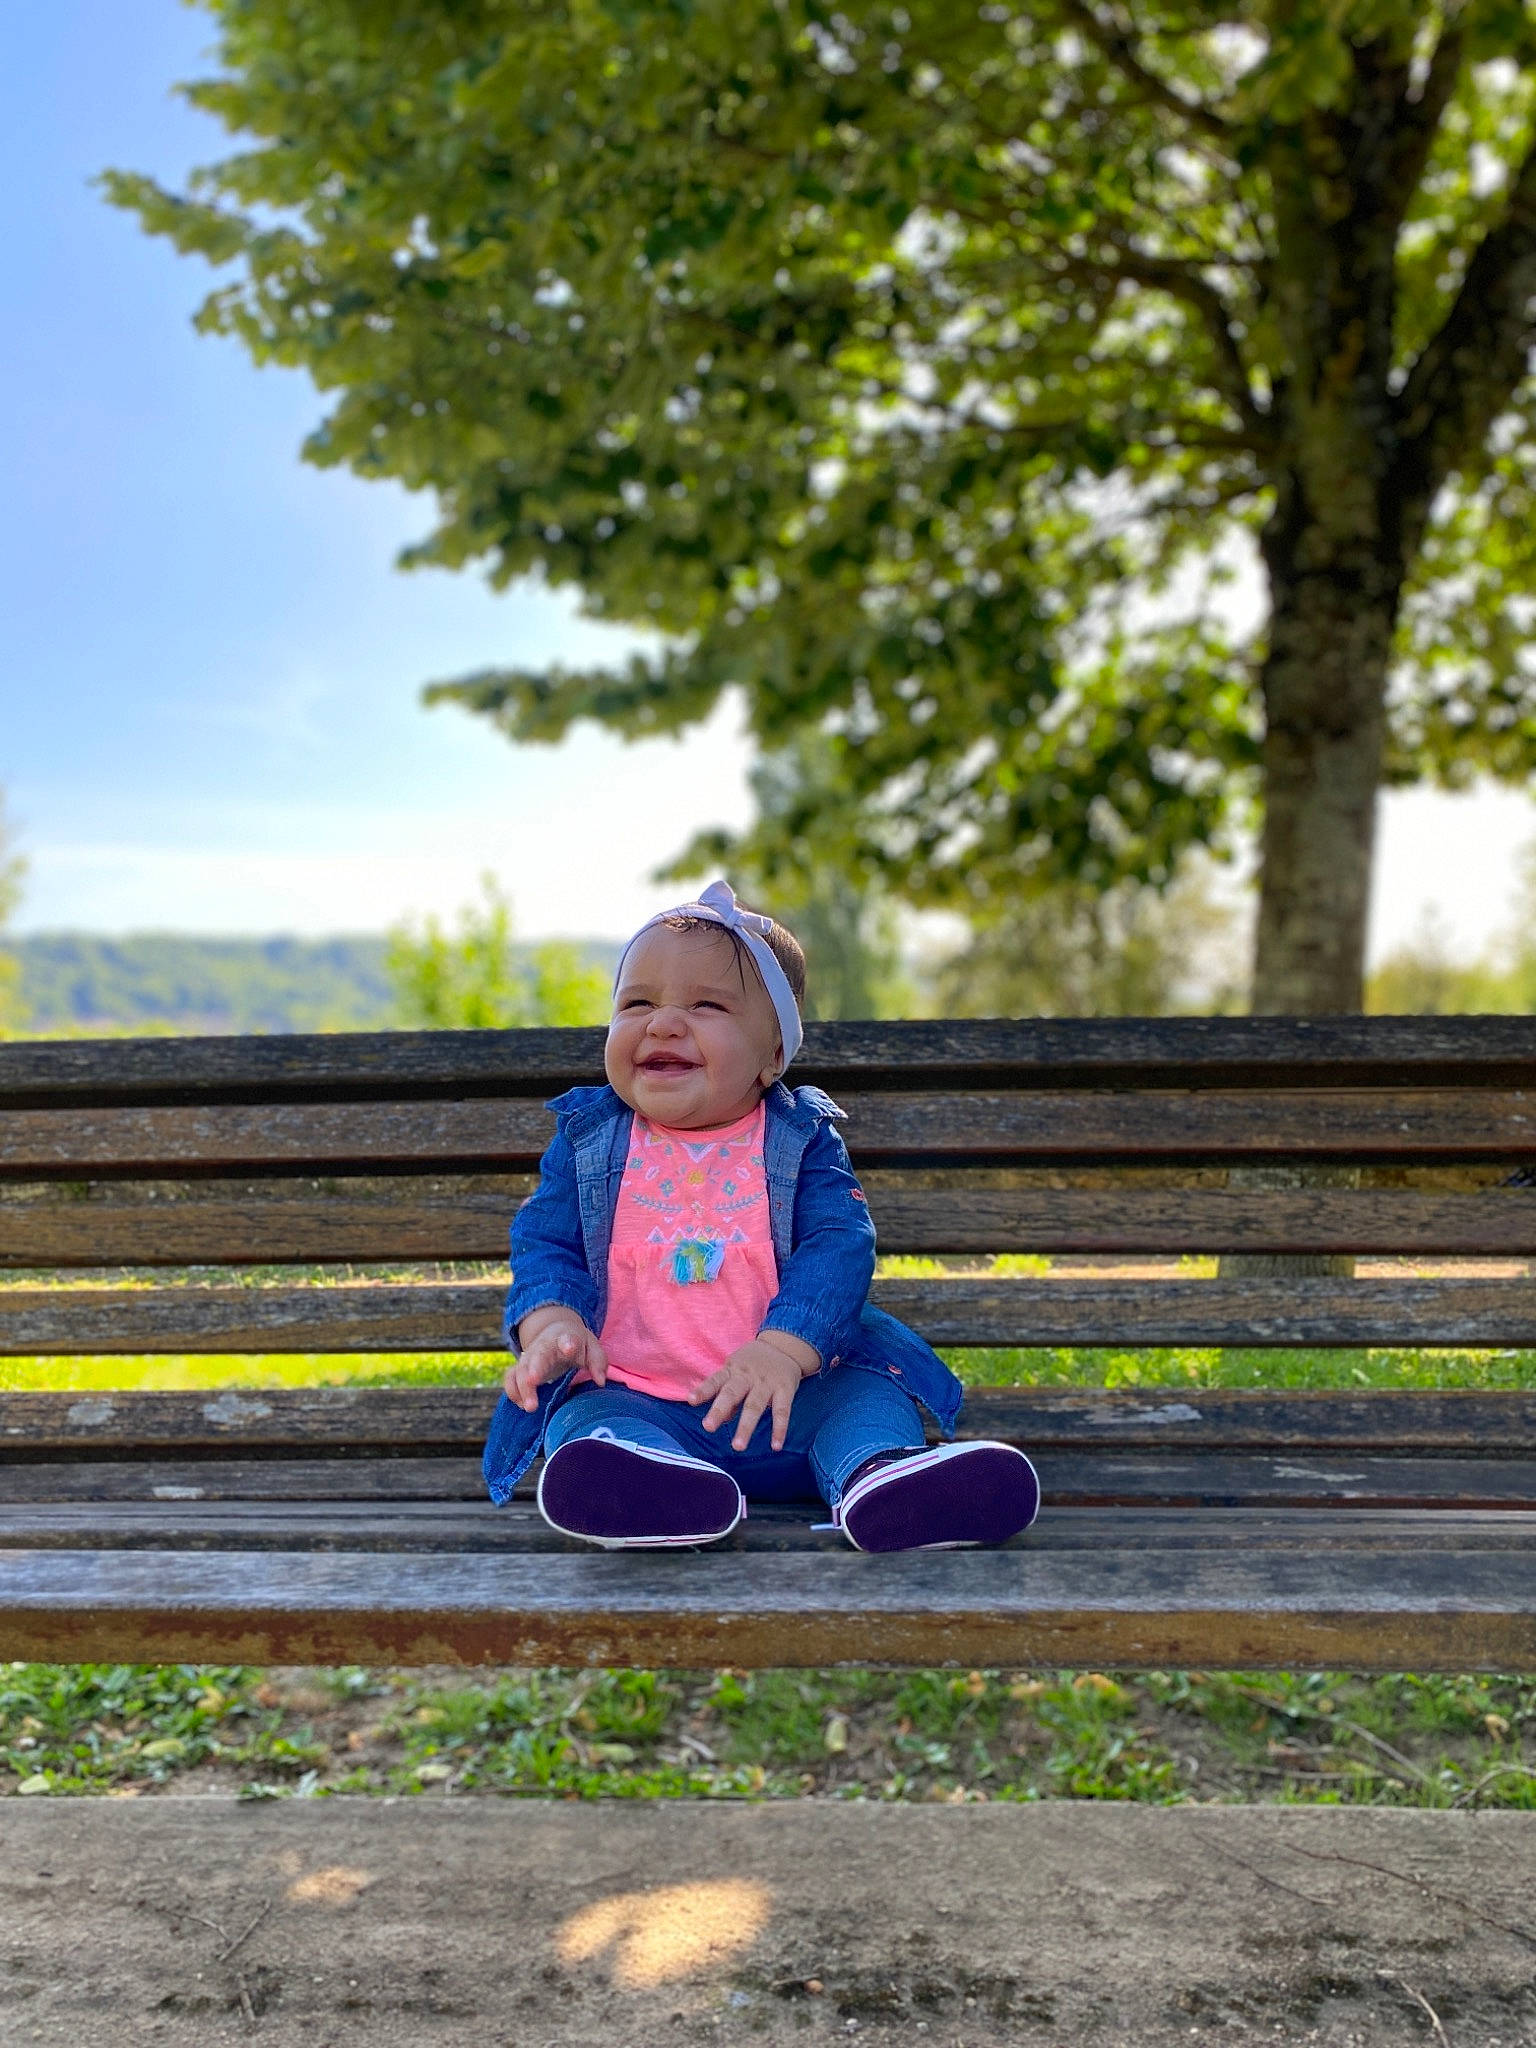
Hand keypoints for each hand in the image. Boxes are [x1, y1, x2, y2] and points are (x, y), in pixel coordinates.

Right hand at [505, 1309, 607, 1412]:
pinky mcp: (520, 1369)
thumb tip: (600, 1381)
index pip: (566, 1339)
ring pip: (519, 1370)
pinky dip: (513, 1391)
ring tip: (530, 1407)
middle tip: (533, 1382)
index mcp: (564, 1338)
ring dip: (522, 1388)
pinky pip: (510, 1379)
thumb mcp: (591, 1347)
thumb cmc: (576, 1343)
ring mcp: (529, 1358)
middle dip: (533, 1370)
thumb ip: (598, 1362)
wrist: (555, 1332)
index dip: (568, 1343)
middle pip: (536, 1357)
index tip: (569, 1347)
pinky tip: (522, 1405)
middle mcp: (542, 1347)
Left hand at [689, 1333, 816, 1451]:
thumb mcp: (736, 1372)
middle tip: (708, 1427)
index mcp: (732, 1370)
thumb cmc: (752, 1364)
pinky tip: (776, 1446)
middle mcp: (748, 1376)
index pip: (715, 1380)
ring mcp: (767, 1383)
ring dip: (746, 1427)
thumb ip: (726, 1395)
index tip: (691, 1400)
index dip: (703, 1390)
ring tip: (738, 1446)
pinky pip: (782, 1411)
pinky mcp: (785, 1389)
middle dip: (719, 1410)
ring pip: (754, 1406)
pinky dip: (780, 1429)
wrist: (784, 1346)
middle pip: (732, 1393)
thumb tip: (720, 1420)